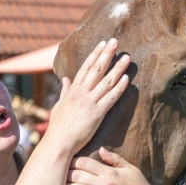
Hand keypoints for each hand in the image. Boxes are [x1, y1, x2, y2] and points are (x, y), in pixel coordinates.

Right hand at [44, 39, 130, 154]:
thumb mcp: (59, 105)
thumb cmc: (58, 127)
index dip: (95, 54)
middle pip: (96, 69)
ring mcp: (89, 102)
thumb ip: (65, 91)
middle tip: (116, 41)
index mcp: (73, 91)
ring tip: (127, 57)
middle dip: (107, 54)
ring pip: (106, 81)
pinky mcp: (96, 113)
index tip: (102, 43)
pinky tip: (127, 79)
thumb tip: (66, 79)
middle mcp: (81, 93)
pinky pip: (110, 98)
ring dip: (118, 68)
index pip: (85, 68)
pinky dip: (119, 88)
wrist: (58, 143)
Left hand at [64, 147, 170, 184]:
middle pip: (77, 175)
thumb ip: (115, 159)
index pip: (85, 163)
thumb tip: (100, 149)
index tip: (65, 161)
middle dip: (64, 172)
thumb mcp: (132, 170)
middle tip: (56, 171)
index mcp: (111, 172)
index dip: (72, 161)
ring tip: (55, 184)